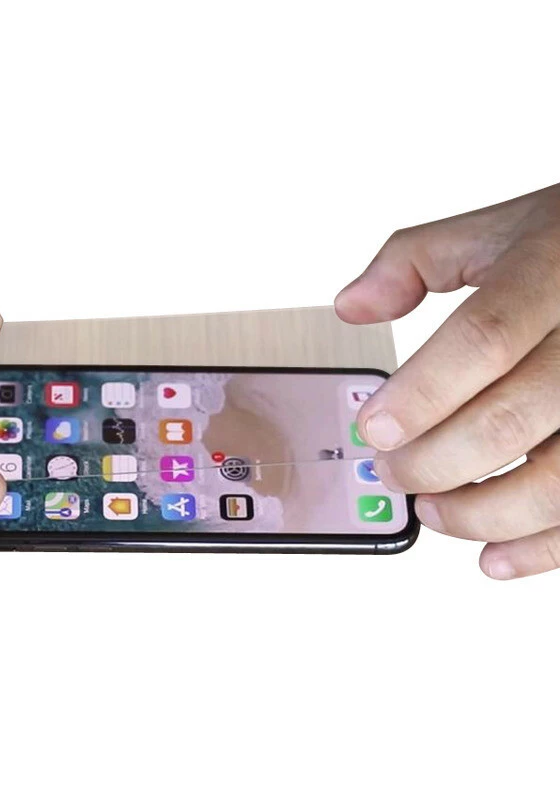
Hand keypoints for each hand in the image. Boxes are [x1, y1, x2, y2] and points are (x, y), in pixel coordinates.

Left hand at [335, 183, 559, 579]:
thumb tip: (352, 305)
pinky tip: (496, 558)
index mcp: (550, 275)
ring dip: (485, 513)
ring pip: (559, 476)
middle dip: (436, 461)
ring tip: (434, 513)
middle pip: (511, 418)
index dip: (423, 394)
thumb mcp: (494, 230)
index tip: (374, 430)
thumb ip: (413, 260)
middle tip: (391, 473)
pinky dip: (544, 547)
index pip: (483, 340)